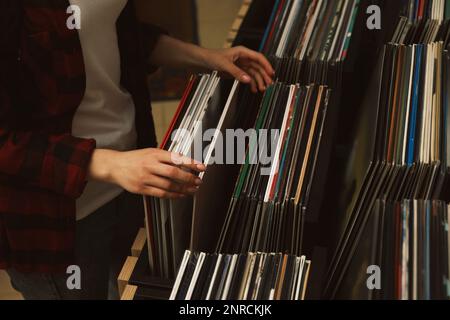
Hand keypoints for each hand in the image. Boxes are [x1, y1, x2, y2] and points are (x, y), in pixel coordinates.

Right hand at [89, 149, 205, 198]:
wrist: (115, 165)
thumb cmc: (135, 158)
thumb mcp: (151, 152)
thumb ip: (166, 157)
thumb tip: (185, 161)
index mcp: (154, 154)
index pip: (176, 158)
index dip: (191, 163)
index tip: (202, 167)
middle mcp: (150, 165)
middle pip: (174, 172)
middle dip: (189, 178)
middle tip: (198, 181)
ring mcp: (146, 178)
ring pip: (169, 185)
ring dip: (183, 189)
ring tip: (192, 189)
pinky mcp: (142, 188)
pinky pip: (161, 194)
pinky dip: (173, 195)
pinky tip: (181, 195)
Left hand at [201, 46, 274, 92]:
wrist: (204, 61)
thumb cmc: (212, 57)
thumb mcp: (225, 65)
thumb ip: (237, 72)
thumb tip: (247, 79)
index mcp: (242, 52)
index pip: (258, 58)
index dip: (266, 65)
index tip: (271, 72)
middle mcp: (243, 58)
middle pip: (258, 67)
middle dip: (264, 75)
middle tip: (268, 84)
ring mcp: (241, 65)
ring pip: (254, 73)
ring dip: (258, 81)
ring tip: (262, 89)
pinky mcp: (238, 72)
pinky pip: (248, 78)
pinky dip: (251, 84)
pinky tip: (253, 89)